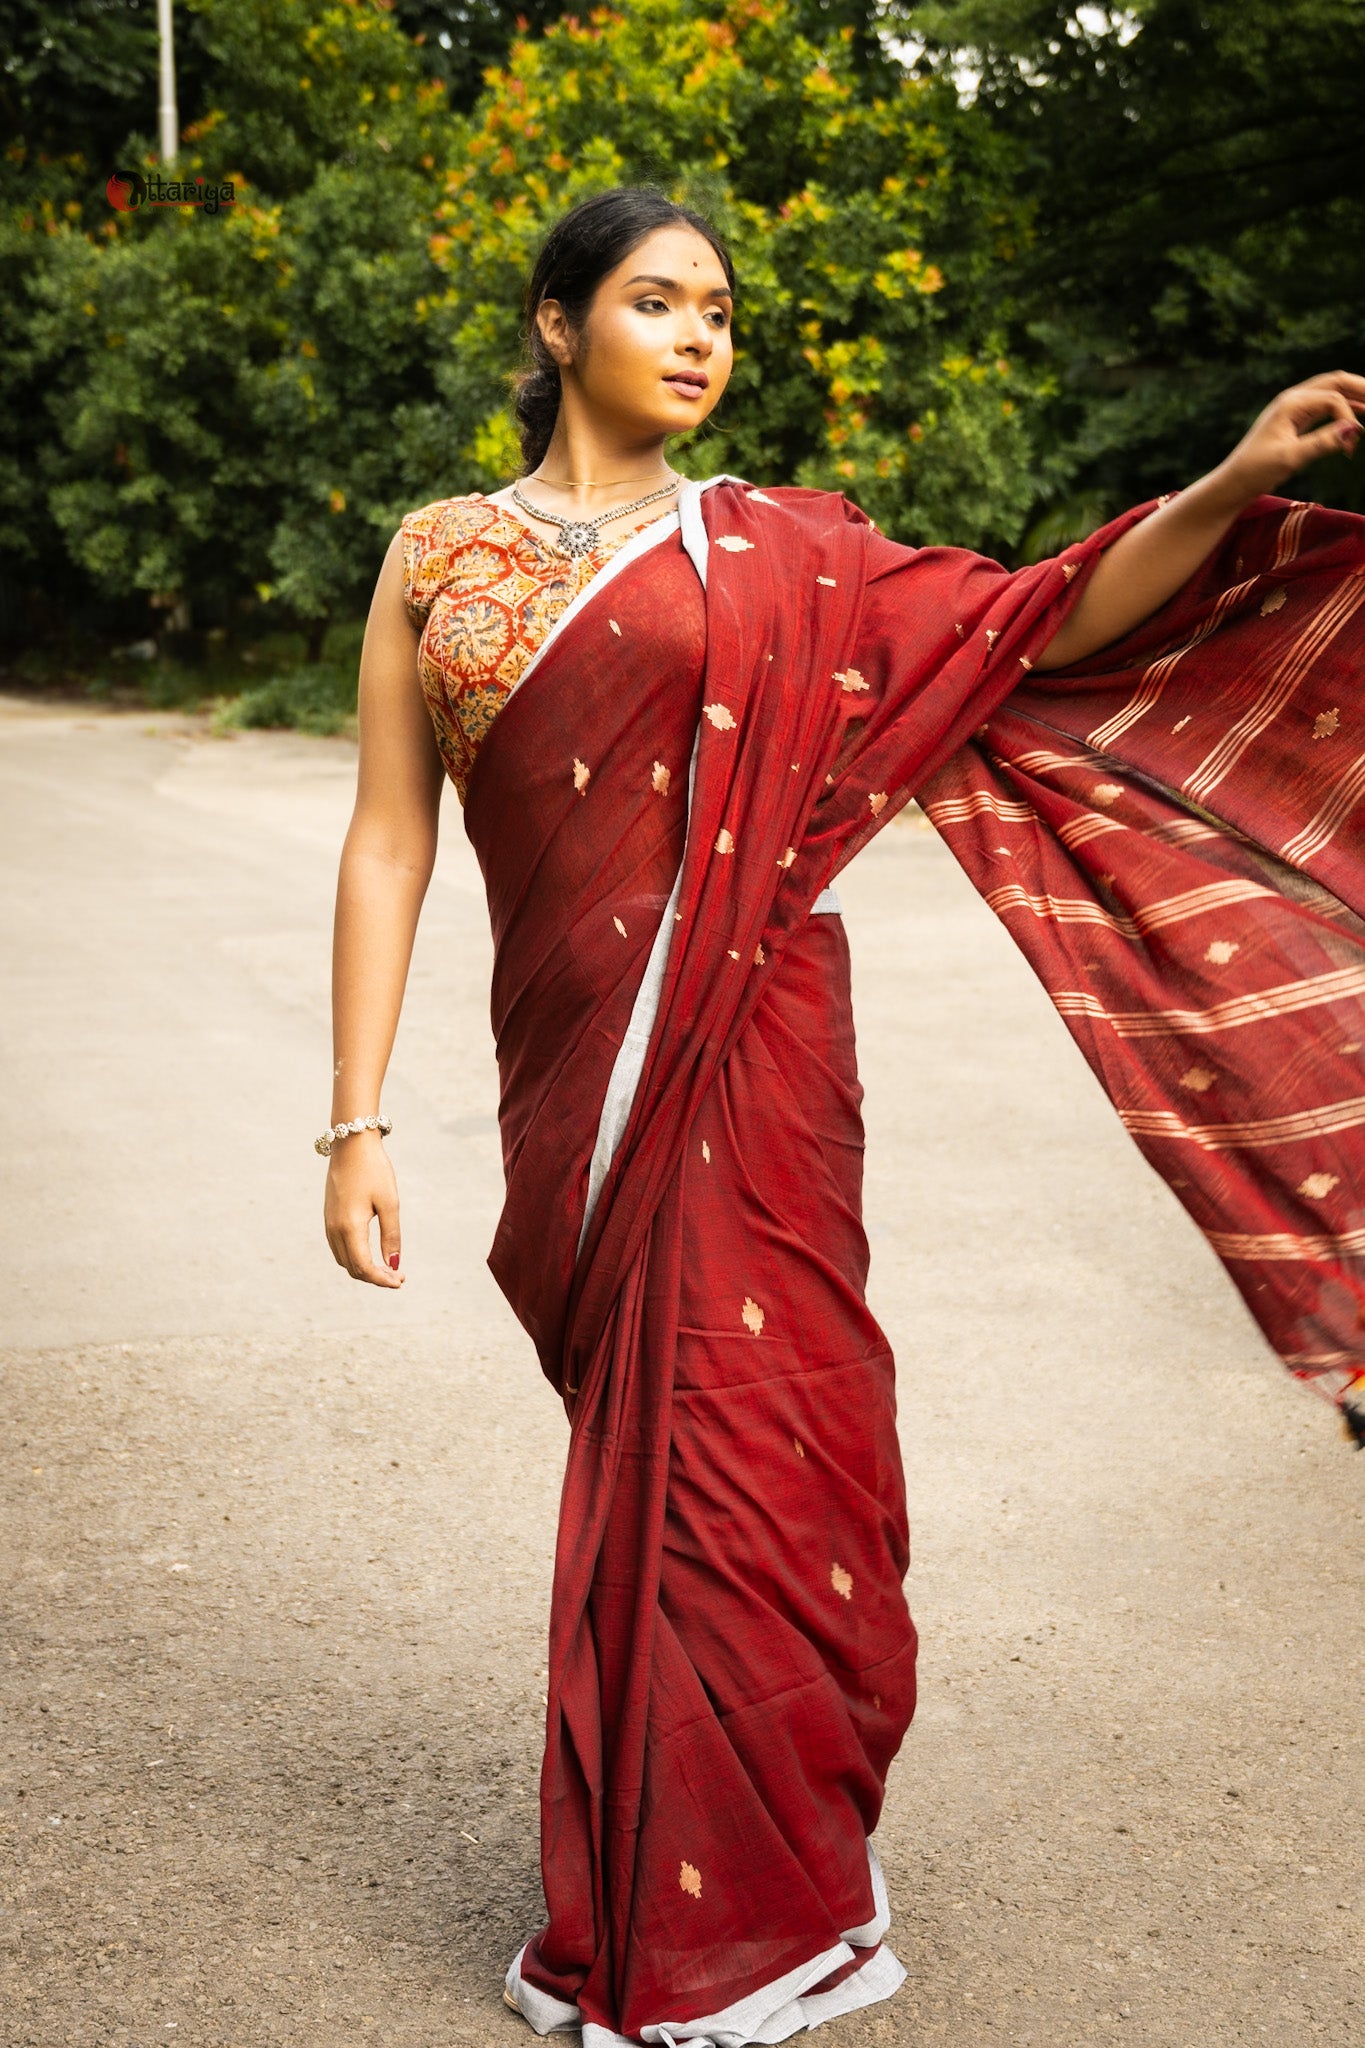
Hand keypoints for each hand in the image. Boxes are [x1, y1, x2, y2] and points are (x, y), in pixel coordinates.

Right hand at [323, 1131, 404, 1287]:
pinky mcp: (329, 1217)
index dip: (382, 1280)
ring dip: (363, 1269)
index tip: (400, 1281)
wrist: (350, 1144)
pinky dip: (354, 1258)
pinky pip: (338, 1248)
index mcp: (350, 1227)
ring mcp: (329, 1223)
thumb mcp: (389, 1203)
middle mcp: (335, 1229)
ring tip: (387, 1268)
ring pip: (344, 1260)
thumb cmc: (374, 1170)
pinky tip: (370, 1254)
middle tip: (399, 1277)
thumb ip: (391, 1236)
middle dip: (375, 1277)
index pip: (363, 1267)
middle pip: (352, 1268)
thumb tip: (394, 1265)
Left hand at [1215, 370, 1363, 501]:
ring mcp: (1294, 408)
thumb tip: (1353, 430)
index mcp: (1291, 403)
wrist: (1234, 483)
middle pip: (1336, 382)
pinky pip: (1325, 406)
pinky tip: (1358, 418)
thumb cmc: (1257, 471)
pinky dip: (1343, 409)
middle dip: (1361, 388)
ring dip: (1355, 397)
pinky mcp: (1294, 420)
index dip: (1348, 417)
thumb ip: (1322, 443)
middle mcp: (1294, 399)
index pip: (1332, 398)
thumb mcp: (1291, 458)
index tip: (1352, 447)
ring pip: (1332, 392)